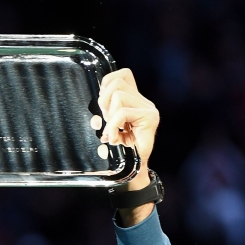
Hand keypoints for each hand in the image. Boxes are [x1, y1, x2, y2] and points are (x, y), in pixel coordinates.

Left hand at [98, 68, 159, 191]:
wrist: (134, 170)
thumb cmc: (119, 150)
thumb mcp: (108, 127)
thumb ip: (105, 114)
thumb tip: (95, 112)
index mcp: (135, 100)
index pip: (123, 74)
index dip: (107, 82)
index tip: (102, 104)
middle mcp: (144, 101)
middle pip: (117, 83)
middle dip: (104, 100)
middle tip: (106, 121)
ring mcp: (148, 108)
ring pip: (118, 96)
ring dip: (109, 115)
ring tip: (113, 131)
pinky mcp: (150, 117)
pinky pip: (122, 113)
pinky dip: (113, 125)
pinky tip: (115, 138)